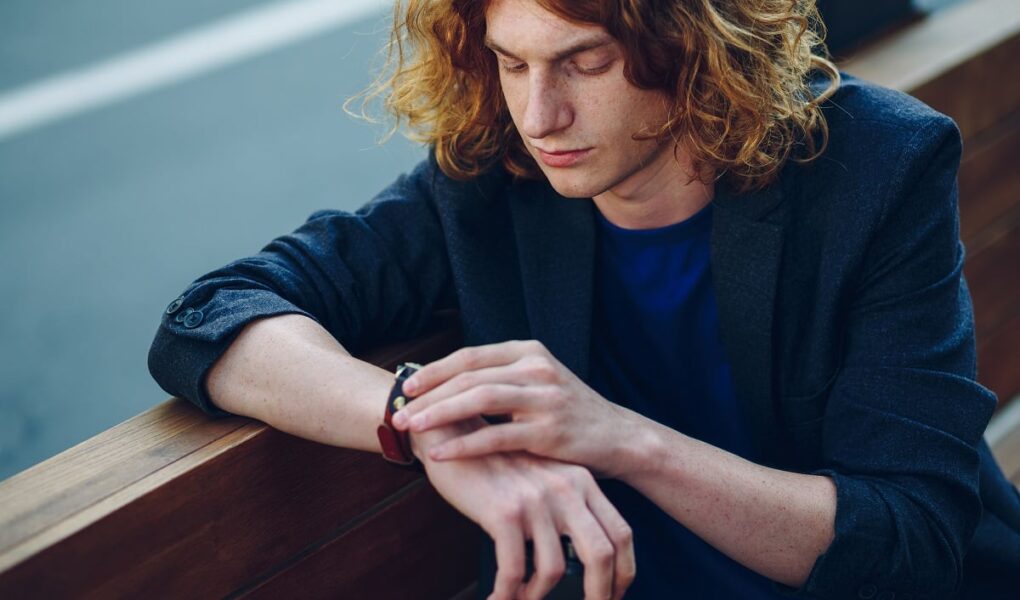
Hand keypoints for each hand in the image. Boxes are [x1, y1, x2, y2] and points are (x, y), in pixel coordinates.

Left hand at [394, 341, 640, 477]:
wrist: (619, 438)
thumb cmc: (570, 414)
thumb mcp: (539, 382)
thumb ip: (502, 378)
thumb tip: (448, 382)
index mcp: (529, 352)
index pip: (470, 355)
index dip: (435, 370)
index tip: (406, 385)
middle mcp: (536, 368)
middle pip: (469, 375)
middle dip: (428, 394)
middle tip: (397, 410)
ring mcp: (545, 398)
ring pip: (480, 399)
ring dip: (439, 413)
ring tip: (411, 427)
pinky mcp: (549, 432)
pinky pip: (497, 437)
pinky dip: (464, 445)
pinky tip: (441, 455)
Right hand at [412, 418, 634, 599]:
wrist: (450, 430)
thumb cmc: (494, 463)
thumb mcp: (540, 478)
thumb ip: (563, 507)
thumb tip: (578, 561)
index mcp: (581, 480)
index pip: (622, 533)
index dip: (623, 573)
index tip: (611, 596)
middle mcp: (566, 488)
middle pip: (602, 554)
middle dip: (599, 594)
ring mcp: (536, 499)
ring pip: (554, 570)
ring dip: (538, 597)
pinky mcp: (504, 512)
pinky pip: (513, 570)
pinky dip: (507, 594)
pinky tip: (497, 599)